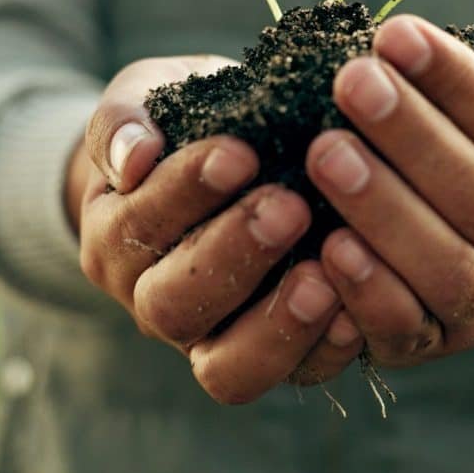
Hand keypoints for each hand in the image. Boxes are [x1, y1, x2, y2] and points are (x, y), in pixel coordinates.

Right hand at [66, 56, 364, 402]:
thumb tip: (134, 157)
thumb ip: (125, 120)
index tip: (237, 153)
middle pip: (175, 304)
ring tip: (322, 275)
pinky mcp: (275, 356)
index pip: (139, 228)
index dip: (184, 194)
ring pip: (226, 366)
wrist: (219, 160)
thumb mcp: (147, 98)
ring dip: (275, 323)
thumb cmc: (183, 122)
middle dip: (233, 255)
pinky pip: (295, 374)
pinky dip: (325, 350)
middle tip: (290, 206)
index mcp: (116, 239)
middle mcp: (154, 300)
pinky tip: (357, 312)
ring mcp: (213, 339)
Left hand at [305, 16, 473, 367]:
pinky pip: (403, 329)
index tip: (396, 36)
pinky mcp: (430, 346)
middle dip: (411, 136)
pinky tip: (327, 245)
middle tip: (352, 81)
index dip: (459, 85)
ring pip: (444, 268)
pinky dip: (368, 292)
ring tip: (326, 152)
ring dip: (383, 208)